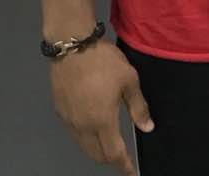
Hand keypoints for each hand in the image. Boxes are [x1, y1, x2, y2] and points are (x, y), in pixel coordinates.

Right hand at [50, 41, 153, 174]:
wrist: (72, 47)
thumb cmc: (104, 62)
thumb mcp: (129, 80)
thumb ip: (138, 106)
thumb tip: (148, 127)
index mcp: (102, 121)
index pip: (114, 153)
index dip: (124, 165)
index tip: (132, 172)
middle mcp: (83, 126)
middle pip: (96, 154)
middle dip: (111, 159)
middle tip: (123, 156)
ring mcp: (69, 120)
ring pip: (83, 146)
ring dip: (97, 149)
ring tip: (110, 142)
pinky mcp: (60, 112)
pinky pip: (75, 134)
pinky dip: (86, 138)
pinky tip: (94, 127)